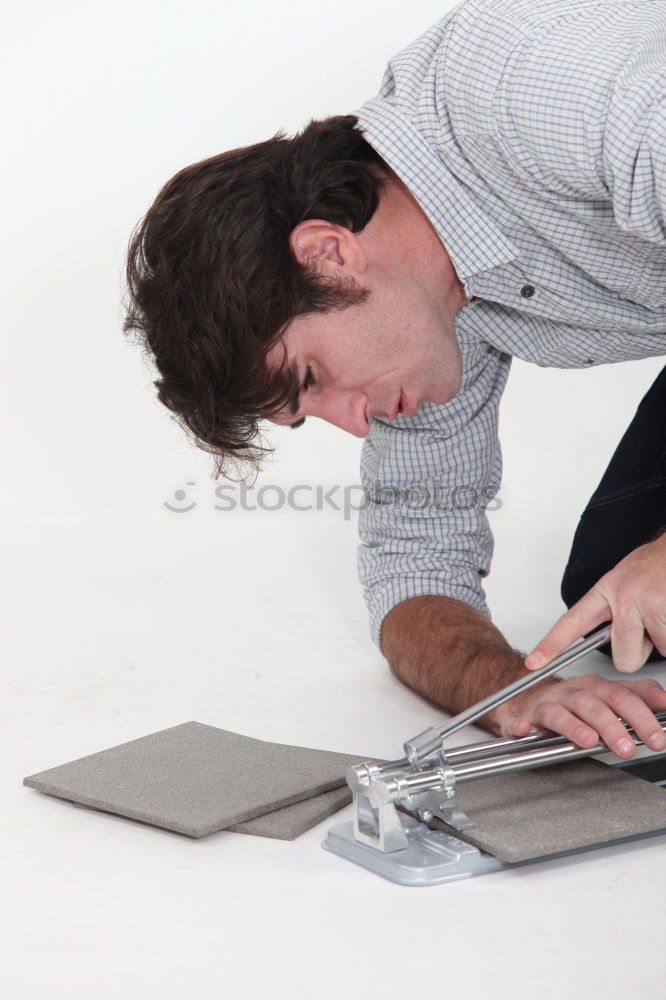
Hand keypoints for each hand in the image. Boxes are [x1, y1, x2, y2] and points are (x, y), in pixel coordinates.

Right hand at [496, 673, 665, 757]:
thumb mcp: (607, 697)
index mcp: (597, 687)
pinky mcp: (527, 716)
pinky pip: (523, 720)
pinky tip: (525, 731)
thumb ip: (637, 697)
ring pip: (564, 711)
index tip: (658, 735)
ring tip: (589, 741)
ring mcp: (550, 702)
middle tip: (628, 746)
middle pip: (596, 703)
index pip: (624, 696)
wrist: (529, 698)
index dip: (643, 714)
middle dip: (615, 724)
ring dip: (576, 725)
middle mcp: (575, 692)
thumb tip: (665, 700)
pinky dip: (522, 726)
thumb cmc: (571, 703)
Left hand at [525, 534, 665, 672]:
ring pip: (652, 651)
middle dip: (640, 651)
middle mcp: (621, 597)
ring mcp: (644, 604)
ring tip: (664, 610)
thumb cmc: (658, 565)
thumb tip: (615, 642)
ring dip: (663, 638)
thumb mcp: (626, 582)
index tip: (533, 662)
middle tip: (650, 627)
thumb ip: (614, 611)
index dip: (550, 645)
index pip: (570, 622)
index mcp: (606, 591)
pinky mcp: (663, 610)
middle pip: (622, 658)